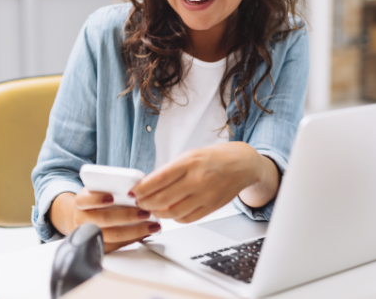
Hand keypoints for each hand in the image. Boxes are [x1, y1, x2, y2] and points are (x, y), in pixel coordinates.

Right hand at [49, 188, 160, 252]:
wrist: (84, 215)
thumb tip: (139, 182)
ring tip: (151, 224)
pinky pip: (118, 245)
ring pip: (113, 235)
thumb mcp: (101, 187)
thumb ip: (115, 185)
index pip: (85, 199)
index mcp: (82, 201)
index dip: (97, 199)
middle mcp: (82, 219)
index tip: (112, 197)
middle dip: (127, 216)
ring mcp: (90, 235)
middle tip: (144, 212)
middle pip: (104, 219)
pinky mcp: (99, 247)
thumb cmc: (97, 198)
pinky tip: (145, 232)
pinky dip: (134, 239)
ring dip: (135, 230)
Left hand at [130, 142, 278, 222]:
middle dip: (145, 203)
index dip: (141, 189)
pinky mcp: (211, 207)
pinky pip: (186, 219)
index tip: (133, 191)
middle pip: (162, 199)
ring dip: (157, 212)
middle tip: (139, 202)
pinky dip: (173, 218)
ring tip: (152, 208)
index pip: (158, 180)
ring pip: (172, 212)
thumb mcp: (189, 155)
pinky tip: (169, 212)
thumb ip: (170, 170)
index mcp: (189, 162)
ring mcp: (205, 195)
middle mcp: (197, 179)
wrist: (241, 164)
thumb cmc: (214, 157)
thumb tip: (148, 184)